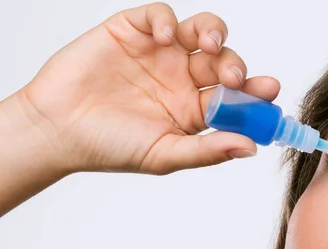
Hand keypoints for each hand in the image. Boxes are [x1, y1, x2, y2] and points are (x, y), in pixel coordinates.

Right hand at [18, 2, 279, 174]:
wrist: (57, 129)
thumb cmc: (109, 147)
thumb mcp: (163, 155)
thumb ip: (207, 151)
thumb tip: (251, 148)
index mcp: (193, 110)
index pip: (235, 98)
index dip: (256, 93)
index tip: (269, 92)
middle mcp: (182, 78)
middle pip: (225, 62)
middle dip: (236, 66)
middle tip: (236, 78)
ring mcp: (160, 53)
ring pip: (202, 30)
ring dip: (214, 32)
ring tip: (211, 45)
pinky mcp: (133, 31)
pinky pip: (161, 15)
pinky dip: (167, 21)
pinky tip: (164, 38)